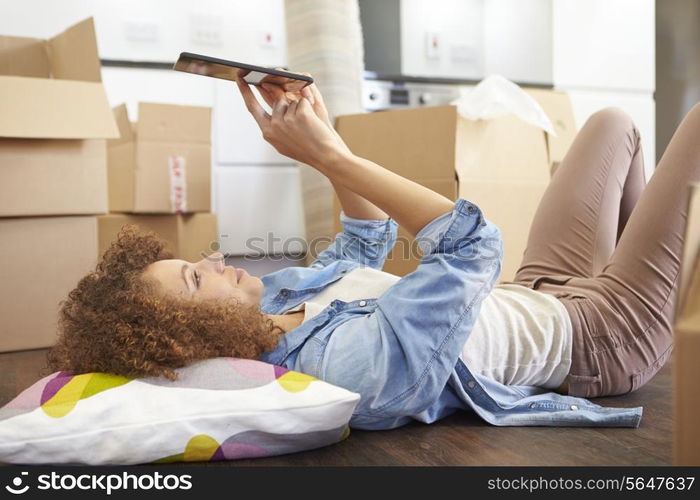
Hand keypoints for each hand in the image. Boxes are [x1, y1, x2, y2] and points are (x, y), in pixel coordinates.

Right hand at [236, 74, 350, 167]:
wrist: (326, 157)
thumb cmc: (308, 148)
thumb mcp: (286, 139)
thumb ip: (276, 119)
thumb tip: (274, 93)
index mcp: (268, 132)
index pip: (252, 107)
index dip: (245, 91)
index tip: (239, 77)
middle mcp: (274, 126)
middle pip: (277, 99)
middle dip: (288, 99)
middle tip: (295, 106)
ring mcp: (287, 120)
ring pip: (292, 100)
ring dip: (301, 108)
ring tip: (308, 127)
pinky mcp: (301, 114)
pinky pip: (303, 101)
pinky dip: (311, 107)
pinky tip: (313, 122)